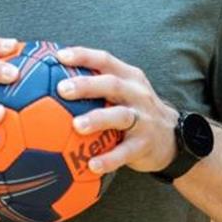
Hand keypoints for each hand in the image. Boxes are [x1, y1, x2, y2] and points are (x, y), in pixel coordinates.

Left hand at [56, 46, 178, 174]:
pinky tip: (91, 165)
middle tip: (62, 89)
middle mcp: (136, 94)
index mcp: (128, 77)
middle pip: (112, 84)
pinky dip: (109, 159)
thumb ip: (95, 83)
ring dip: (98, 119)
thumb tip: (49, 77)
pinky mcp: (145, 144)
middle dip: (87, 85)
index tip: (59, 56)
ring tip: (76, 126)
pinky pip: (125, 152)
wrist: (172, 138)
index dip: (83, 56)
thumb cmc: (133, 110)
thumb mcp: (123, 91)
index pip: (105, 60)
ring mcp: (143, 119)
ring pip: (120, 116)